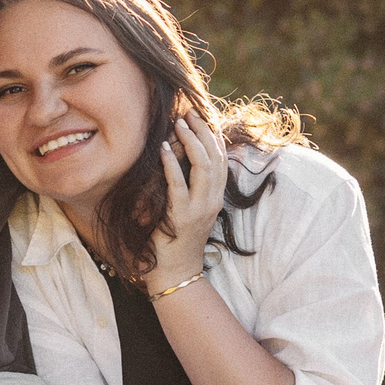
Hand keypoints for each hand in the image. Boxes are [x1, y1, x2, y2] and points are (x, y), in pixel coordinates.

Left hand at [148, 113, 228, 290]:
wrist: (177, 272)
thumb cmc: (177, 238)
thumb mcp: (191, 208)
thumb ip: (192, 186)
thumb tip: (184, 160)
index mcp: (216, 196)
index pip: (220, 158)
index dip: (212, 135)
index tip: (199, 116)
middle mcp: (213, 200)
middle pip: (215, 157)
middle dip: (203, 131)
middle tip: (188, 113)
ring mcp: (200, 209)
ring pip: (203, 167)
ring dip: (191, 142)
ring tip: (178, 124)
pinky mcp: (182, 218)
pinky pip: (178, 185)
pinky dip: (172, 165)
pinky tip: (164, 149)